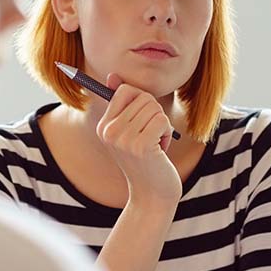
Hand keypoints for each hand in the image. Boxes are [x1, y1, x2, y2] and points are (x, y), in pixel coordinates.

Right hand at [95, 74, 180, 203]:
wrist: (152, 195)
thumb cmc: (146, 161)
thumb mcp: (130, 131)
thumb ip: (123, 104)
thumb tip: (112, 75)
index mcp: (103, 127)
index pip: (124, 90)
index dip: (142, 101)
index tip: (143, 121)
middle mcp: (108, 132)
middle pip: (143, 97)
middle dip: (155, 115)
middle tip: (150, 137)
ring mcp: (123, 139)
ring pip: (155, 108)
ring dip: (162, 125)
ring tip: (154, 145)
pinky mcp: (140, 146)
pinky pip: (162, 120)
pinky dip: (167, 133)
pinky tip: (160, 150)